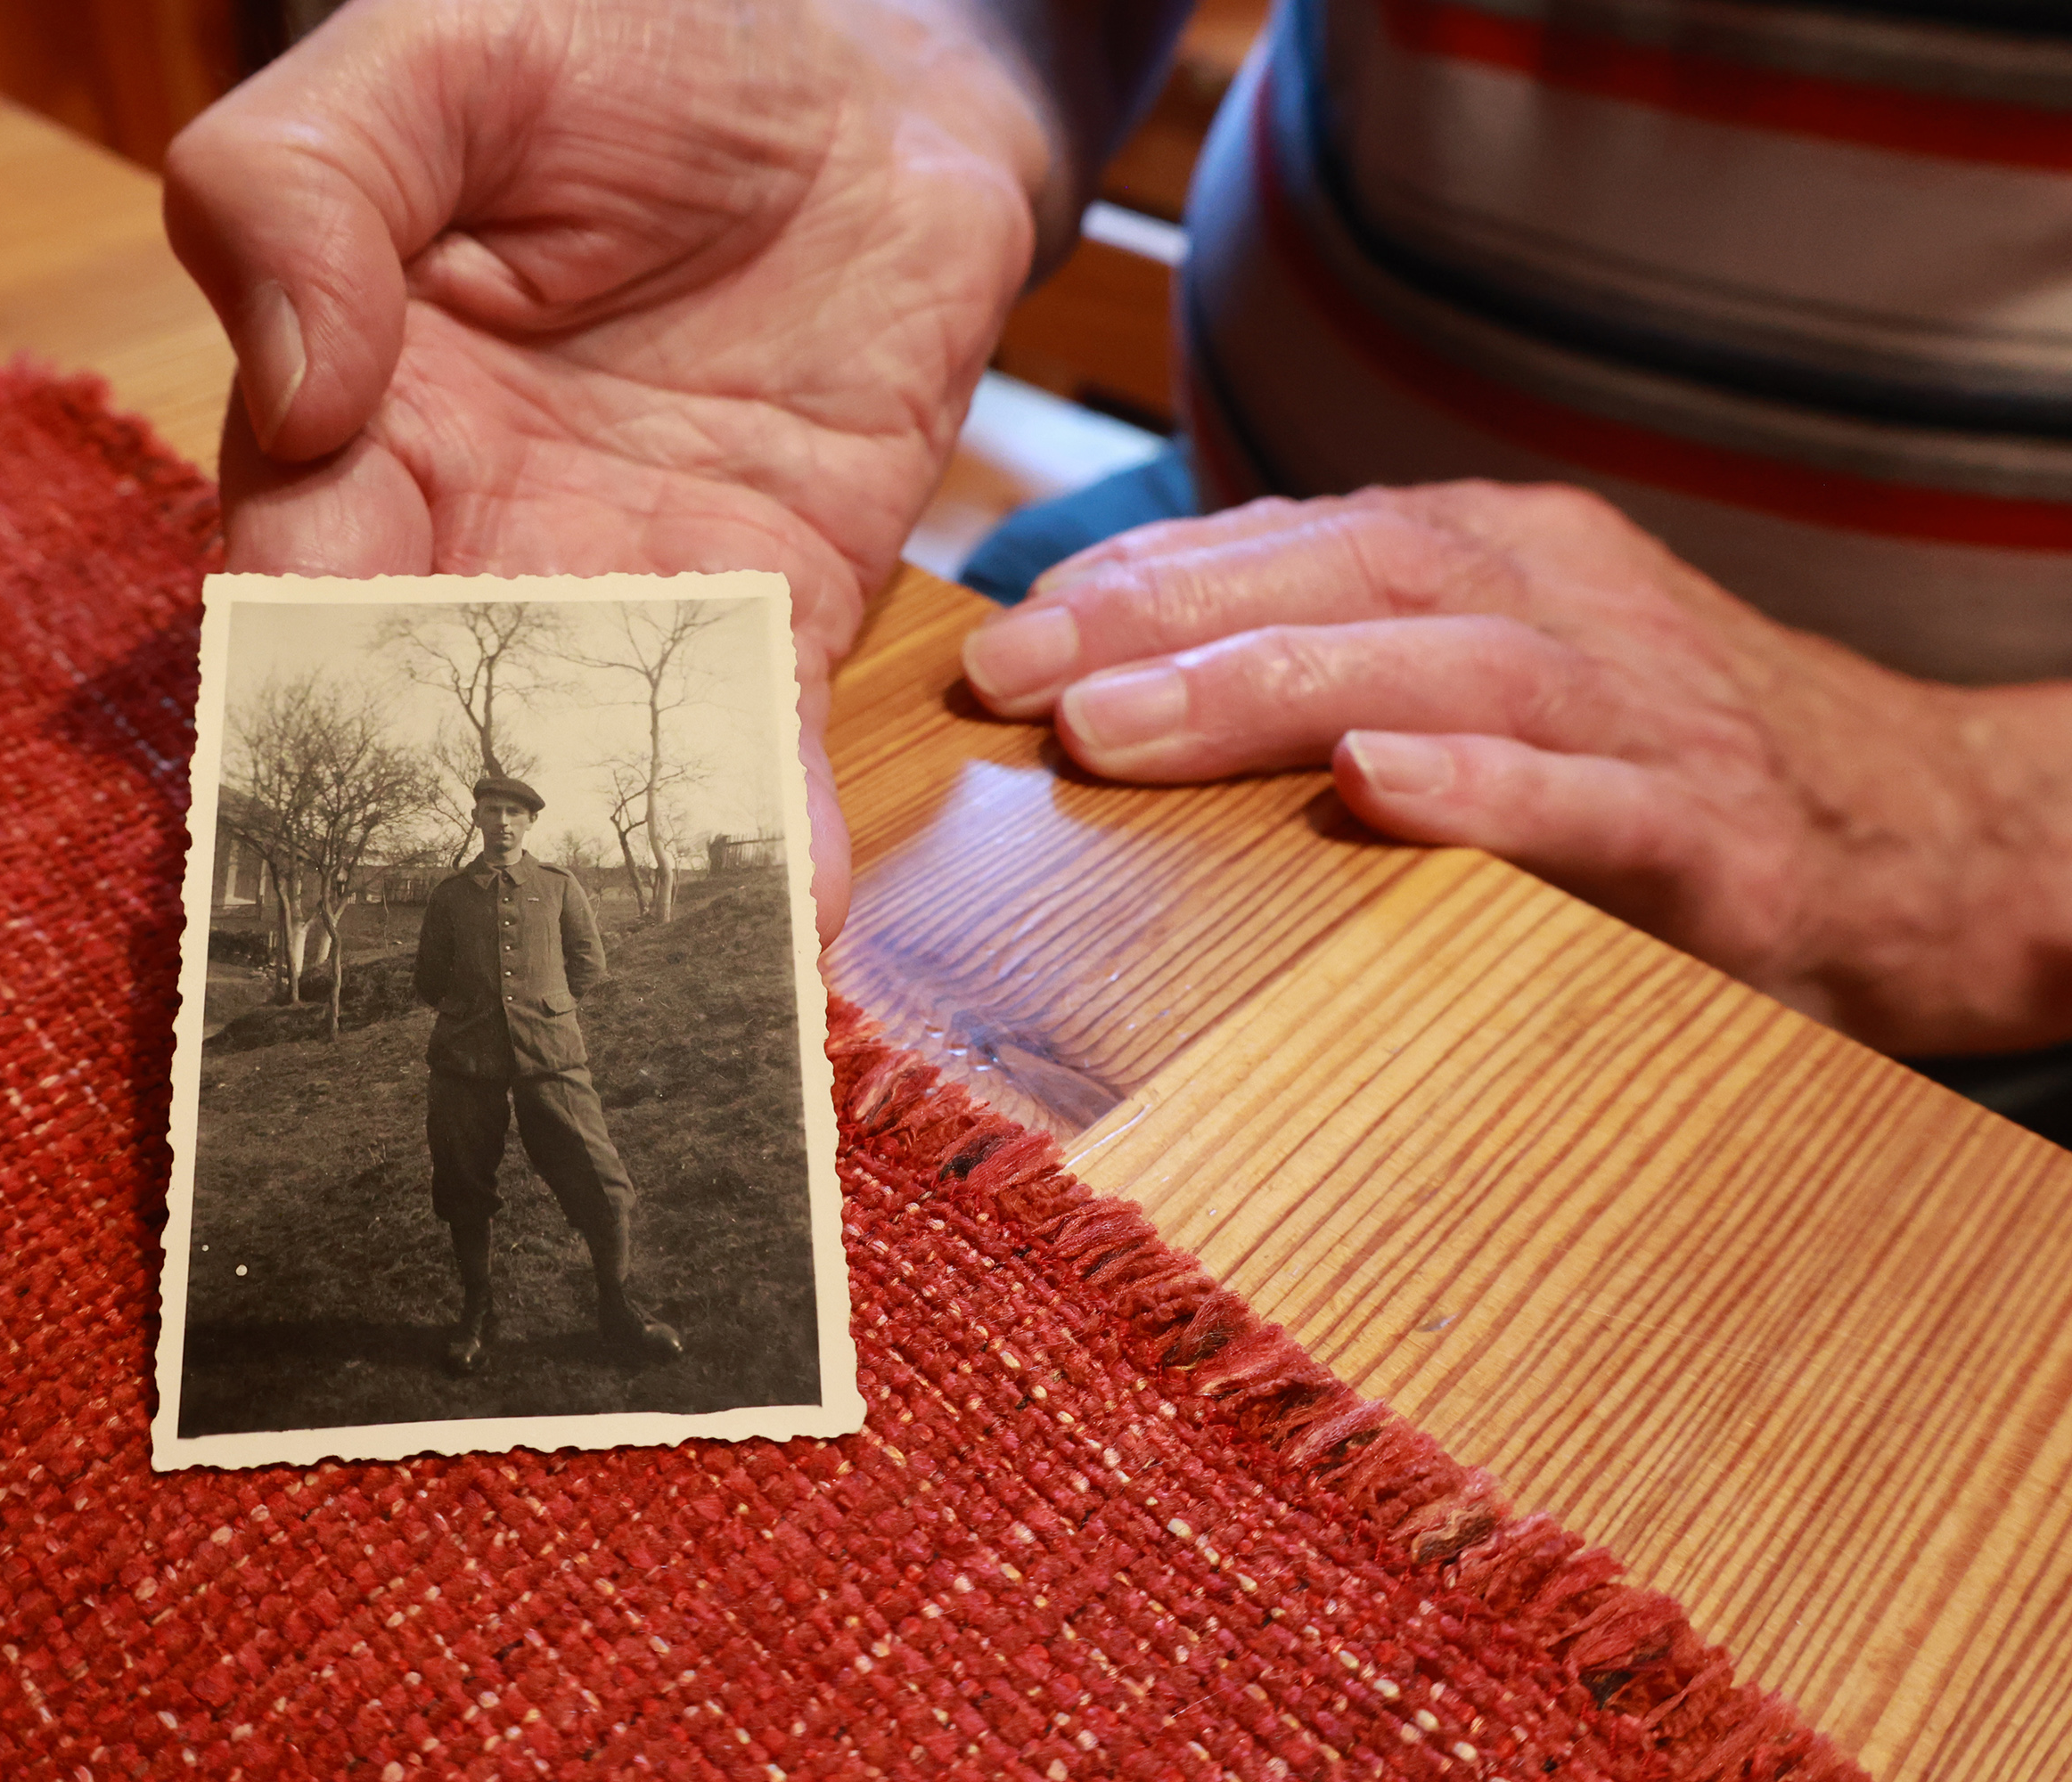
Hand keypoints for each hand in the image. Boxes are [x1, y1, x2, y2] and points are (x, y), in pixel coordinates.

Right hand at [163, 0, 1054, 942]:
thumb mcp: (430, 61)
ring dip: (592, 883)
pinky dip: (774, 832)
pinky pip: (763, 731)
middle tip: (438, 985)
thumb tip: (297, 394)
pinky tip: (793, 930)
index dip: (278, 695)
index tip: (275, 821)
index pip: (282, 580)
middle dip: (424, 849)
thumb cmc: (625, 34)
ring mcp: (628, 578)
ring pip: (586, 756)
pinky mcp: (778, 598)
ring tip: (616, 1014)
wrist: (865, 55)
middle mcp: (470, 527)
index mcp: (348, 411)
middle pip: (424, 719)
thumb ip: (305, 192)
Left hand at [959, 481, 2071, 1054]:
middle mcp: (1561, 603)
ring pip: (1439, 665)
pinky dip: (1476, 789)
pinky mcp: (1707, 830)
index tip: (1006, 628)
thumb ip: (1352, 659)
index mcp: (1499, 558)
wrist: (1920, 837)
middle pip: (1345, 576)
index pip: (1298, 537)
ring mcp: (1640, 708)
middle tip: (1012, 679)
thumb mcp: (1503, 674)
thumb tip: (1123, 689)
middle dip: (1161, 621)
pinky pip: (1584, 798)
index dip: (1143, 576)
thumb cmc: (1652, 768)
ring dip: (1261, 689)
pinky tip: (1370, 788)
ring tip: (1113, 731)